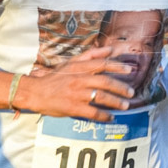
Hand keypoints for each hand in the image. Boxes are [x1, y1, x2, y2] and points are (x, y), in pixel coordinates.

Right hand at [19, 46, 135, 121]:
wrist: (35, 93)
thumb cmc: (54, 78)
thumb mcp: (71, 63)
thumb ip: (91, 55)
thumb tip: (110, 49)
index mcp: (79, 67)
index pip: (102, 64)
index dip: (117, 67)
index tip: (129, 71)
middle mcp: (79, 79)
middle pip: (105, 82)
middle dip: (120, 88)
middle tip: (131, 93)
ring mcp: (76, 94)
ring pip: (101, 97)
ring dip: (116, 102)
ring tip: (125, 106)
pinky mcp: (73, 108)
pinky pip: (93, 113)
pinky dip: (104, 116)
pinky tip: (111, 118)